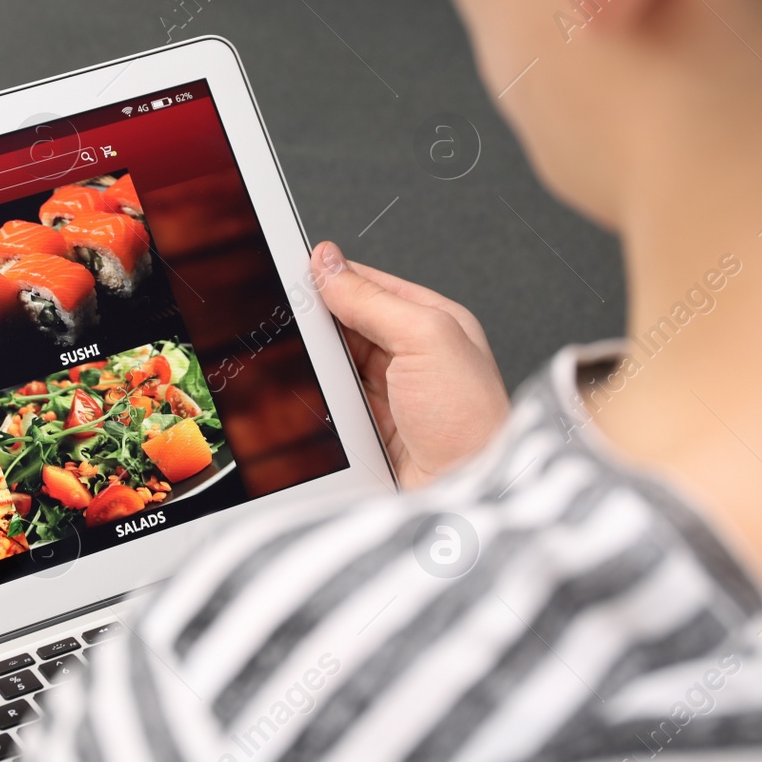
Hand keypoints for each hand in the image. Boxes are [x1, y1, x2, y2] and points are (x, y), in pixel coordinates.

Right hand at [312, 241, 508, 487]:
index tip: (297, 273)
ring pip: (334, 364)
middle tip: (290, 321)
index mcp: (434, 321)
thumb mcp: (425, 338)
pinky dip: (317, 399)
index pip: (372, 285)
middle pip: (347, 324)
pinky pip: (331, 402)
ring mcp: (390, 393)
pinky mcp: (371, 427)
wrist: (466, 495)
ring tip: (299, 363)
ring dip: (316, 365)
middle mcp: (413, 355)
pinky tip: (309, 397)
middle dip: (319, 323)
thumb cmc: (470, 422)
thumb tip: (329, 266)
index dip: (334, 278)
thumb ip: (373, 299)